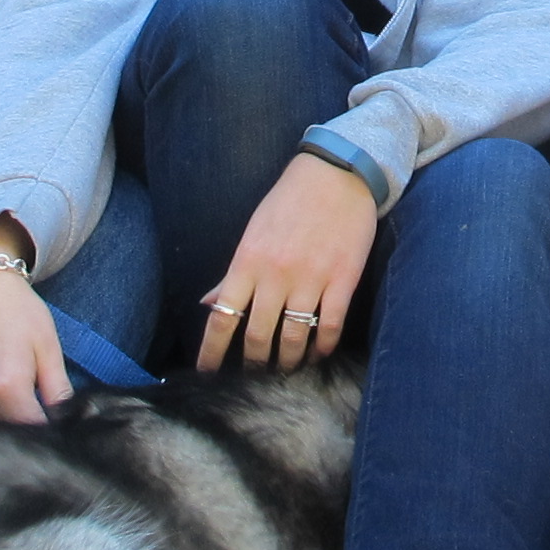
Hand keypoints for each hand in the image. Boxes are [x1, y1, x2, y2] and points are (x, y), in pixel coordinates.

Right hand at [0, 261, 69, 422]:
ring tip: (21, 412)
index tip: (61, 426)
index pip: (35, 431)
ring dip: (6, 432)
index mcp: (8, 388)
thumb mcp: (48, 348)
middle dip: (30, 433)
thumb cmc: (17, 312)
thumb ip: (58, 390)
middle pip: (11, 437)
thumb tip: (72, 420)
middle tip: (43, 416)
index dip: (52, 432)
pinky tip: (0, 410)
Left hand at [194, 153, 381, 371]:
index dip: (211, 352)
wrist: (336, 174)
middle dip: (253, 364)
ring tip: (286, 370)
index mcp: (247, 261)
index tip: (207, 374)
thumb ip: (233, 273)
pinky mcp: (343, 280)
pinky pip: (330, 327)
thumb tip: (208, 305)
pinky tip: (318, 354)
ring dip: (288, 362)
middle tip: (254, 375)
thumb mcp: (253, 233)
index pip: (222, 317)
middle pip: (258, 336)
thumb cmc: (288, 202)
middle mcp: (275, 274)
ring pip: (293, 338)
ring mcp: (310, 279)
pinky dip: (322, 348)